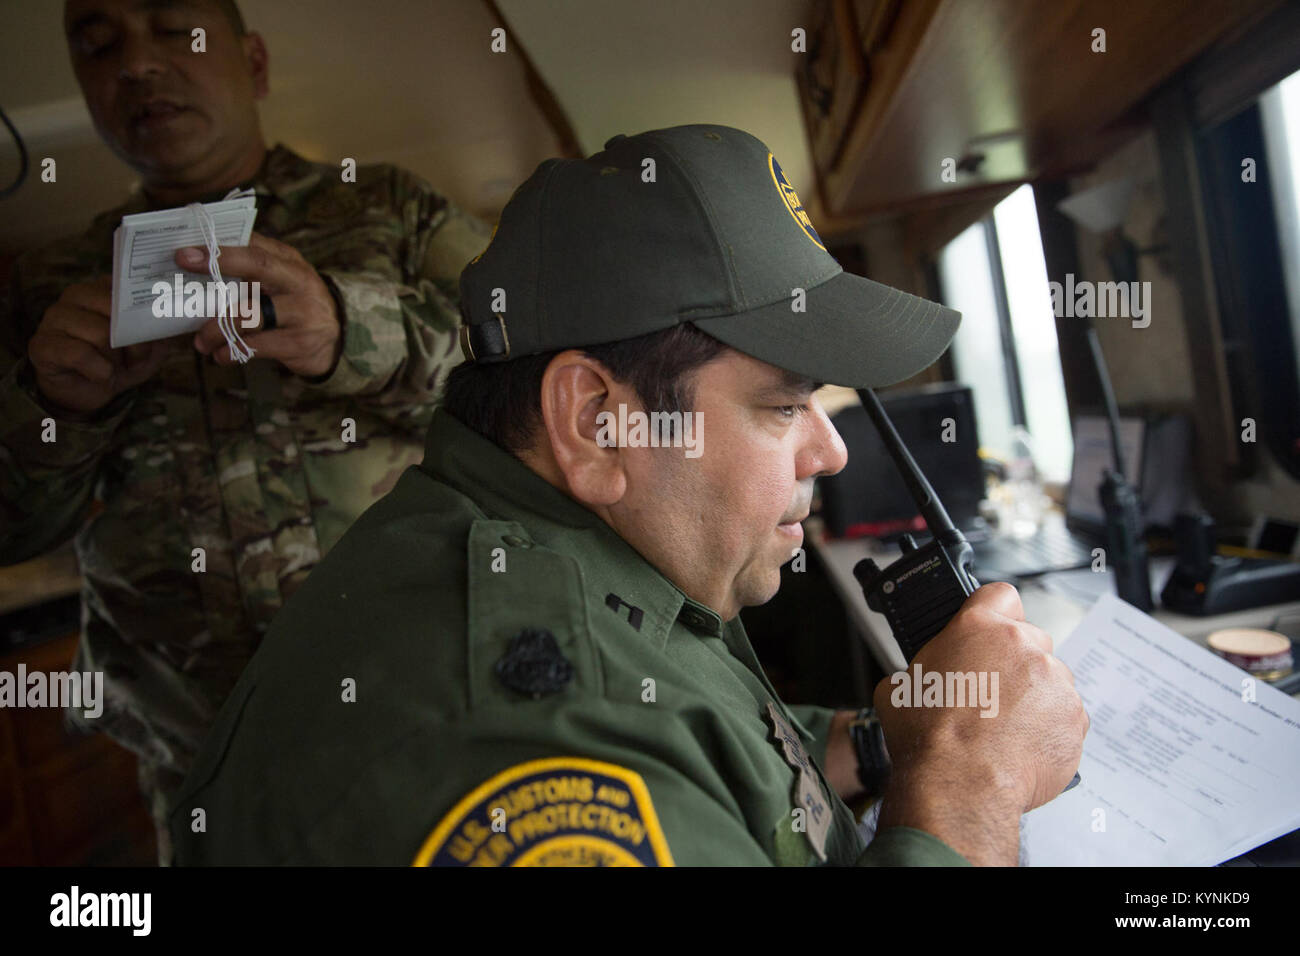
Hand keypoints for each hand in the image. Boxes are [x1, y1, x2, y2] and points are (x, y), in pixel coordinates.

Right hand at [27, 276, 166, 416]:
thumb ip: (160, 331)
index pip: (130, 288)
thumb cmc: (119, 362)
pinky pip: (80, 354)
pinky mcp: (42, 344)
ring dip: (116, 360)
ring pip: (100, 334)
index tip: (157, 329)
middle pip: (117, 312)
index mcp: (102, 288)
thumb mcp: (149, 348)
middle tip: (134, 359)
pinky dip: (99, 370)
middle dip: (134, 342)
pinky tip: (100, 375)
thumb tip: (172, 319)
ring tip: (114, 367)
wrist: (89, 391)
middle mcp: (75, 295)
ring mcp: (54, 318)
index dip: (148, 314)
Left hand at [180, 233, 342, 378]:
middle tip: (184, 273)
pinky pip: (258, 346)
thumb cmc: (295, 303)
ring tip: (201, 342)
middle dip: (219, 266)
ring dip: (217, 329)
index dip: (219, 249)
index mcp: (288, 260)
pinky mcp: (300, 342)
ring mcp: (302, 312)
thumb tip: (197, 263)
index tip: (184, 253)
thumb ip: (251, 269)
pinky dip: (233, 352)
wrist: (338, 338)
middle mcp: (298, 281)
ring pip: (250, 314)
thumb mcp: (281, 280)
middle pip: (258, 266)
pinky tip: (221, 355)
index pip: (253, 246)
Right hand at [872, 582, 1087, 861]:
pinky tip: (1021, 747)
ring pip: (1049, 680)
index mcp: (979, 627)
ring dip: (1033, 697)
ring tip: (1004, 728)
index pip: (1000, 594)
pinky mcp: (1075, 719)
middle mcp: (1024, 647)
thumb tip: (920, 679)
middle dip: (1013, 662)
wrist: (960, 785)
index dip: (994, 611)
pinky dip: (1049, 729)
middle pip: (1029, 640)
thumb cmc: (929, 738)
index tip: (990, 629)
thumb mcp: (901, 687)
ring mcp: (1055, 683)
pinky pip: (1065, 716)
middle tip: (990, 692)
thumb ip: (923, 668)